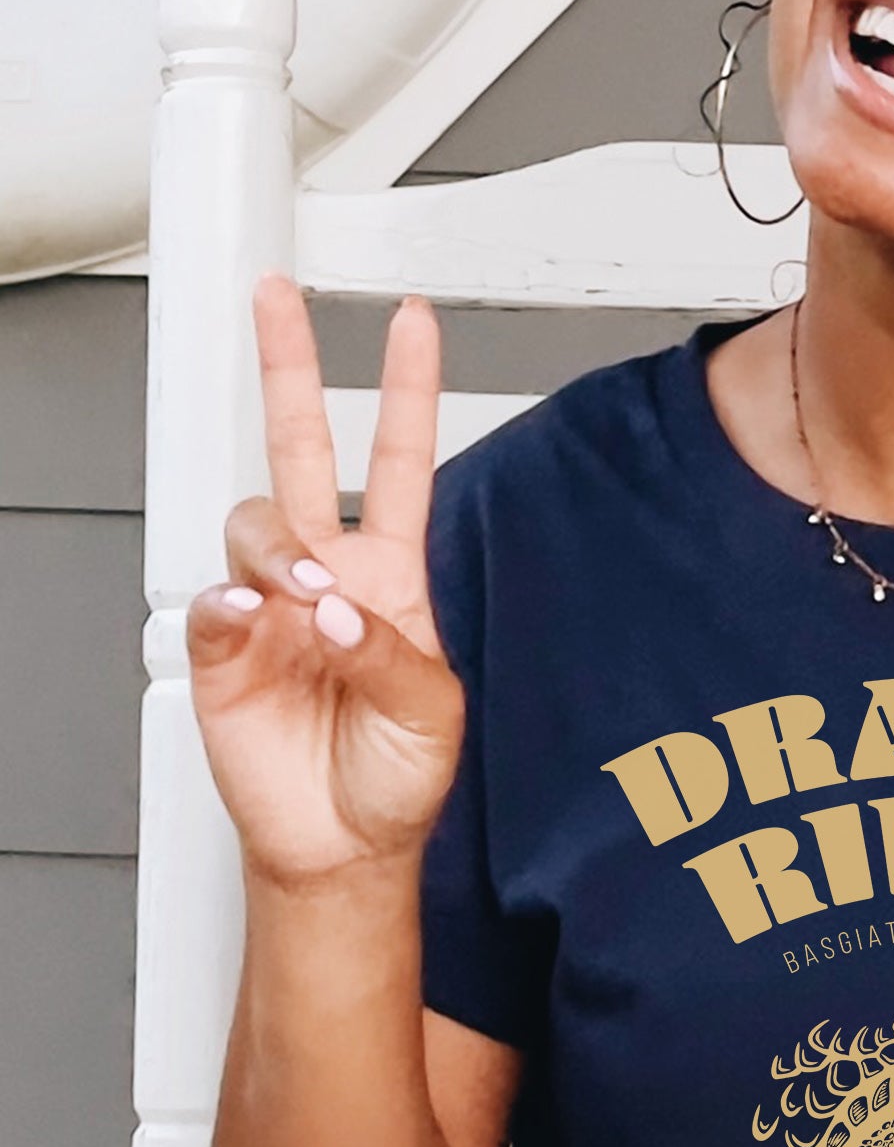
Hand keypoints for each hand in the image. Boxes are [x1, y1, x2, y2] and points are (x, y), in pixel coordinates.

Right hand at [188, 271, 465, 889]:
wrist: (346, 844)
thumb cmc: (397, 777)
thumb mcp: (432, 713)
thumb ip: (392, 653)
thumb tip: (335, 609)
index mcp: (394, 580)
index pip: (401, 466)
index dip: (407, 394)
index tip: (412, 326)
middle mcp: (329, 578)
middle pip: (301, 451)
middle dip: (290, 370)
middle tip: (280, 302)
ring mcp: (270, 607)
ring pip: (254, 523)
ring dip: (280, 549)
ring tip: (307, 601)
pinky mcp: (221, 648)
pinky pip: (208, 599)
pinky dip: (229, 601)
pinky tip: (254, 619)